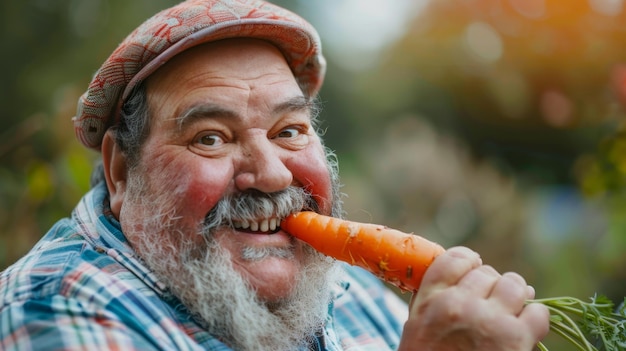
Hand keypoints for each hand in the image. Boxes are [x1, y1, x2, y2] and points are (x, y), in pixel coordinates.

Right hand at [398, 247, 549, 350]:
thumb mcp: (417, 327)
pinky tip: (525, 331)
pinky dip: (535, 320)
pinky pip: (538, 313)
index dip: (470, 262)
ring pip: (515, 285)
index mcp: (431, 301)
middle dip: (492, 286)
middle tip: (492, 304)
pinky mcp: (517, 340)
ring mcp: (490, 321)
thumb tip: (465, 275)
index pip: (456, 258)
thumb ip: (434, 298)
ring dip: (516, 297)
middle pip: (487, 272)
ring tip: (510, 313)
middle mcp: (460, 305)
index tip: (475, 270)